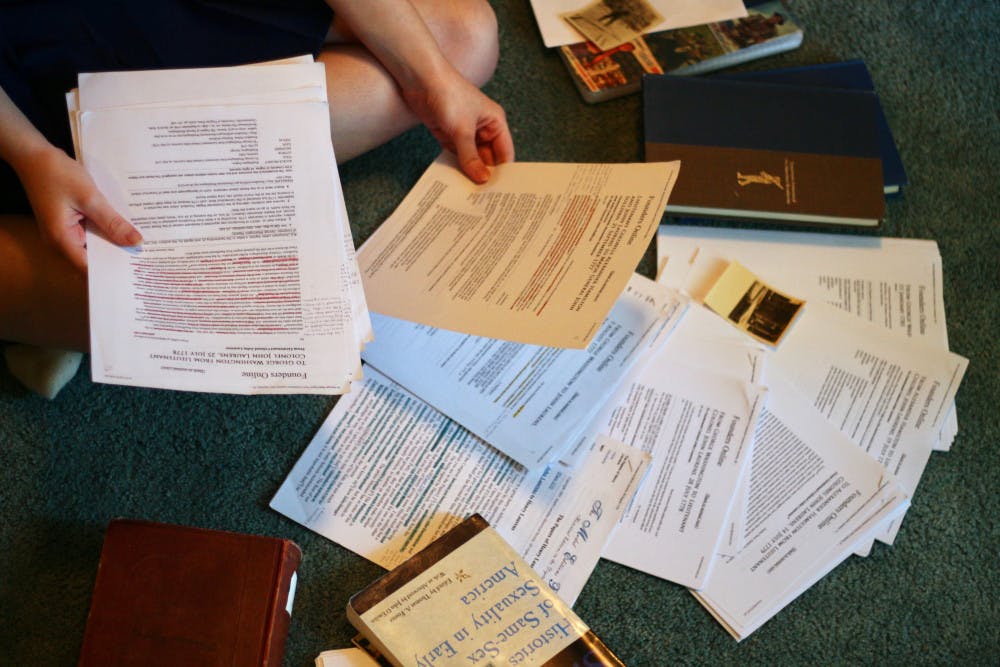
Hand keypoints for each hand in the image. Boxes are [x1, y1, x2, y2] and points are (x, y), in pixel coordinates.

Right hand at [16, 145, 141, 270]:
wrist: (33, 154)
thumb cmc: (56, 173)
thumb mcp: (90, 198)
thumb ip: (113, 222)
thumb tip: (136, 243)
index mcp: (61, 240)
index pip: (89, 269)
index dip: (112, 271)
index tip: (137, 272)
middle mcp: (61, 241)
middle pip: (93, 259)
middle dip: (117, 257)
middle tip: (147, 259)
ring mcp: (65, 231)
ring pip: (94, 245)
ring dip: (114, 242)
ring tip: (142, 245)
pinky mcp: (69, 222)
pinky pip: (91, 231)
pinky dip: (106, 230)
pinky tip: (126, 227)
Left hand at [403, 72, 514, 183]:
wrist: (420, 78)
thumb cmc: (448, 94)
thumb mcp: (462, 130)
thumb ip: (471, 157)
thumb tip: (482, 179)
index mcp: (495, 123)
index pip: (505, 154)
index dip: (503, 173)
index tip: (499, 193)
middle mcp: (483, 129)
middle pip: (488, 159)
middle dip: (484, 176)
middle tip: (482, 200)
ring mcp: (465, 133)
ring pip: (471, 159)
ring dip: (468, 173)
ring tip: (467, 194)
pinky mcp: (449, 135)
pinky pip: (456, 156)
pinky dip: (455, 166)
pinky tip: (453, 181)